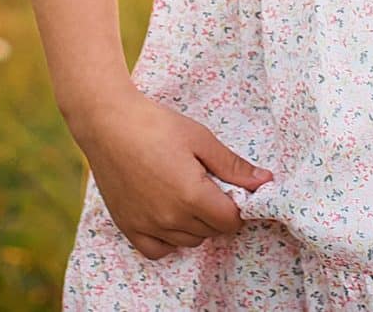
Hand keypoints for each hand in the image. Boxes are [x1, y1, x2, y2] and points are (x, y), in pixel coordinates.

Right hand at [69, 88, 272, 259]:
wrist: (107, 122)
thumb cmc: (155, 124)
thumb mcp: (200, 138)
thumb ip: (233, 166)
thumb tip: (265, 182)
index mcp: (192, 196)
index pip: (231, 221)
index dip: (237, 205)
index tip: (229, 188)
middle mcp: (170, 218)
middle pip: (211, 232)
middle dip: (217, 212)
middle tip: (207, 184)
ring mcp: (148, 225)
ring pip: (188, 241)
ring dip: (195, 224)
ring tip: (186, 193)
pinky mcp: (128, 226)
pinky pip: (158, 250)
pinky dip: (169, 239)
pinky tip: (169, 216)